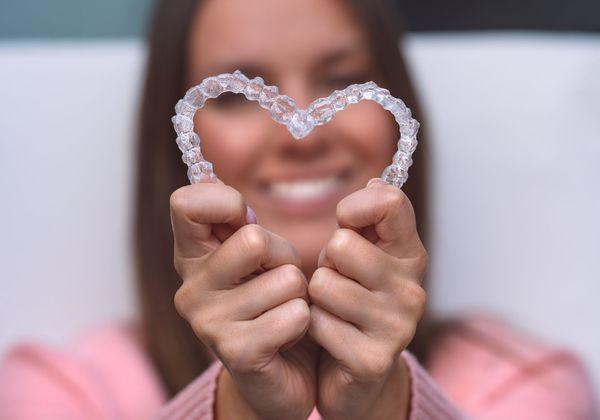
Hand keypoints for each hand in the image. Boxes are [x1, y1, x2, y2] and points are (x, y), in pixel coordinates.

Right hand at [170, 181, 318, 419]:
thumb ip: (238, 221)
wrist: (284, 373)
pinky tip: (289, 336)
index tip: (245, 220)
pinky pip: (295, 315)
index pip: (186, 203)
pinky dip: (305, 322)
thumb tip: (212, 180)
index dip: (226, 202)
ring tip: (283, 310)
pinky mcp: (237, 353)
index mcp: (192, 256)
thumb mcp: (257, 255)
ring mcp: (209, 323)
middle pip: (254, 239)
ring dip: (299, 294)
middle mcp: (190, 288)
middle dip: (284, 256)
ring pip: (286, 279)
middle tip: (278, 279)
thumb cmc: (274, 302)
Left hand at [308, 178, 427, 419]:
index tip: (345, 223)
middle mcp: (411, 288)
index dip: (355, 206)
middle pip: (342, 245)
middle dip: (326, 263)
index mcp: (410, 255)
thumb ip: (368, 220)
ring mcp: (397, 326)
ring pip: (323, 284)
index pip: (390, 203)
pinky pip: (317, 323)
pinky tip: (329, 337)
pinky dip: (311, 328)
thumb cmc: (352, 302)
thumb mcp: (361, 255)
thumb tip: (376, 181)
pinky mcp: (373, 359)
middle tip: (336, 281)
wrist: (354, 373)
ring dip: (315, 298)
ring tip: (332, 309)